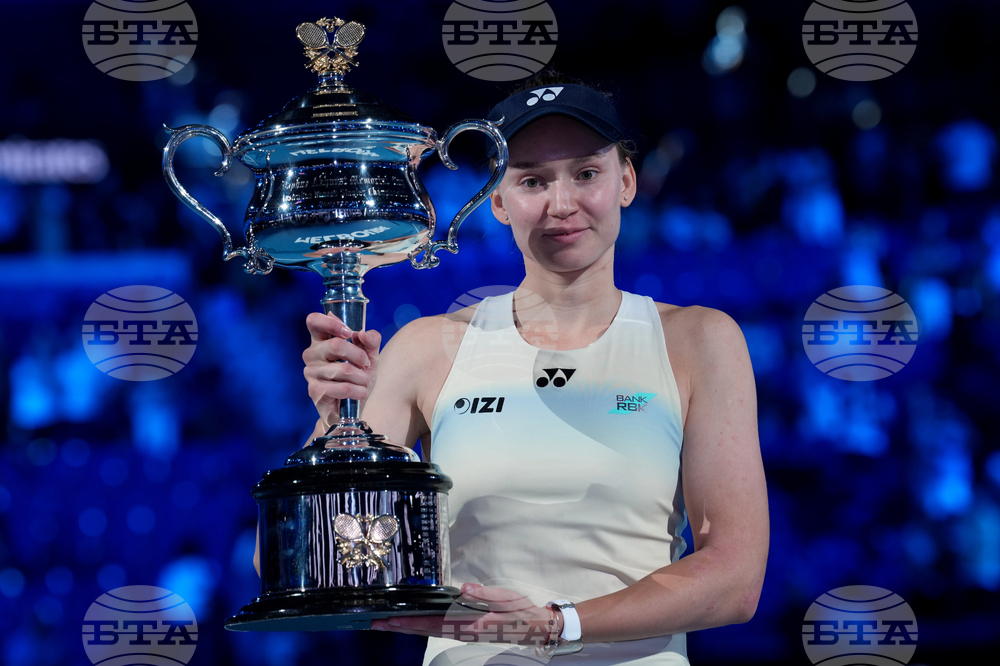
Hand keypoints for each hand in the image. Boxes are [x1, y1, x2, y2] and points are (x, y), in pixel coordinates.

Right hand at [302, 312, 381, 429]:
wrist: (354, 407)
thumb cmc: (358, 377)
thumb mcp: (370, 356)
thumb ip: (371, 341)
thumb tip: (364, 334)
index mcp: (321, 341)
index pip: (313, 321)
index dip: (331, 323)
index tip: (348, 333)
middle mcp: (312, 354)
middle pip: (336, 345)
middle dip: (359, 356)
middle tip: (366, 364)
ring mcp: (311, 372)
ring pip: (344, 369)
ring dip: (362, 378)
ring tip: (365, 382)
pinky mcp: (315, 391)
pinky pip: (344, 388)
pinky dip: (358, 391)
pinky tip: (359, 393)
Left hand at [370, 583, 559, 647]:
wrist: (533, 628)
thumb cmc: (520, 611)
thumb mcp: (507, 598)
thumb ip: (486, 593)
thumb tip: (465, 590)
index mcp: (471, 623)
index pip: (434, 623)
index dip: (411, 621)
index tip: (391, 619)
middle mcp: (462, 631)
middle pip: (424, 631)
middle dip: (399, 627)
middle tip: (374, 624)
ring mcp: (462, 633)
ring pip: (427, 633)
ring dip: (405, 629)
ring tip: (385, 625)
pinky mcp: (463, 631)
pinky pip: (435, 632)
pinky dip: (419, 629)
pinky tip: (410, 625)